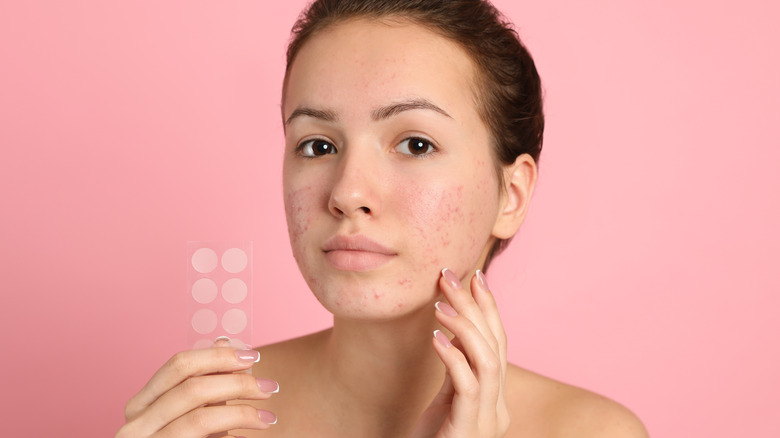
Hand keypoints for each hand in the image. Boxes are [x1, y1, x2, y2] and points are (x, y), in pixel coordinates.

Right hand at [116, 338, 278, 437]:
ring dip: (242, 414)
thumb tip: (226, 341)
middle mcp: (136, 426)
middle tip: (270, 387)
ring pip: (200, 419)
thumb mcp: (192, 411)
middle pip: (192, 389)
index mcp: (141, 404)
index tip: (254, 357)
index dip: (219, 356)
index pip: (179, 366)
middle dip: (238, 384)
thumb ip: (207, 380)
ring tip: (269, 418)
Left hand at [411, 269, 509, 437]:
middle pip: (496, 346)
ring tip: (441, 303)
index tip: (475, 275)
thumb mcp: (446, 400)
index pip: (499, 343)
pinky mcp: (467, 430)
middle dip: (475, 307)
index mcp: (496, 399)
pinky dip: (454, 357)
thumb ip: (456, 369)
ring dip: (466, 328)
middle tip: (450, 276)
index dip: (489, 308)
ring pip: (489, 363)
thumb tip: (454, 326)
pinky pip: (468, 386)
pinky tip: (436, 338)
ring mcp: (486, 421)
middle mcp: (498, 408)